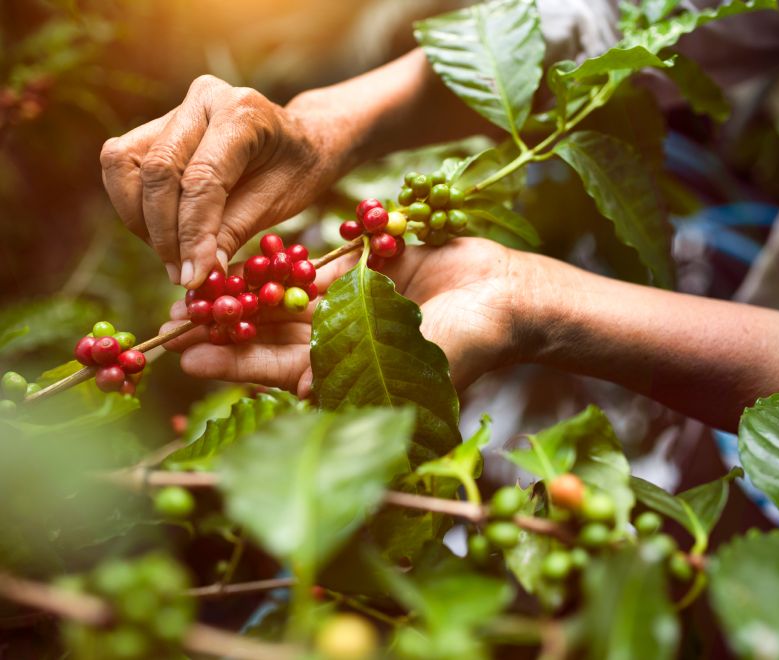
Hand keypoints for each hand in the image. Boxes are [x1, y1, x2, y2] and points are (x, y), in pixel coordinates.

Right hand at [100, 75, 345, 288]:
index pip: (202, 178)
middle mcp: (202, 99)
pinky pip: (123, 167)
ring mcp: (174, 109)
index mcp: (241, 112)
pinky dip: (135, 208)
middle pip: (157, 170)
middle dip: (164, 233)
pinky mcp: (154, 127)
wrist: (302, 142)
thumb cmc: (297, 171)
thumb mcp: (279, 203)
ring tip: (174, 257)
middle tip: (182, 275)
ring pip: (124, 165)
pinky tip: (165, 235)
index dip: (193, 233)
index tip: (195, 277)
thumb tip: (198, 274)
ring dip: (141, 221)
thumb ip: (235, 232)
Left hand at [159, 238, 521, 397]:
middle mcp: (343, 344)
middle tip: (174, 321)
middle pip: (271, 336)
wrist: (509, 294)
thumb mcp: (417, 365)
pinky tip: (245, 255)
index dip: (234, 365)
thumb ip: (360, 377)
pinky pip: (315, 267)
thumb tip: (298, 396)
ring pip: (285, 300)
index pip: (280, 372)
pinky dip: (282, 262)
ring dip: (244, 293)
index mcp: (349, 375)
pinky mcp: (364, 272)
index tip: (188, 358)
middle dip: (225, 329)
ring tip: (197, 285)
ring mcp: (351, 306)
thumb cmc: (474, 341)